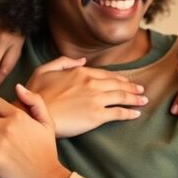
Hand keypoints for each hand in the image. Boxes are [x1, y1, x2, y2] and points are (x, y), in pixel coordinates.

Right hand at [26, 56, 145, 137]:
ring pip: (122, 96)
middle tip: (141, 90)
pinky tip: (136, 113)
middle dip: (131, 87)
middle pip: (117, 84)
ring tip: (143, 100)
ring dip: (135, 98)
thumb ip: (63, 62)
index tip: (126, 81)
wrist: (34, 114)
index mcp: (80, 72)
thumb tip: (82, 61)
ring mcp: (96, 99)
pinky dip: (130, 112)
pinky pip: (119, 112)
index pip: (105, 74)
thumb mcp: (44, 70)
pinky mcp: (97, 115)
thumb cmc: (35, 93)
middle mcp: (91, 83)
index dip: (118, 78)